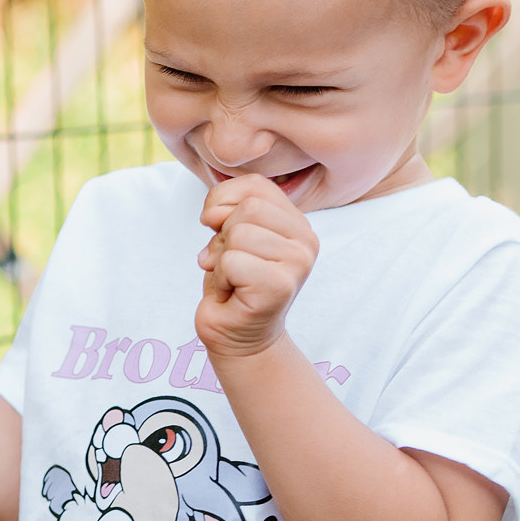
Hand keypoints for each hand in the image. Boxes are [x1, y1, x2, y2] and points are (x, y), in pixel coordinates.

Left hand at [195, 175, 318, 359]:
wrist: (237, 334)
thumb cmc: (233, 283)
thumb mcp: (229, 234)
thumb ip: (228, 209)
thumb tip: (213, 215)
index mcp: (297, 222)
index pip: (254, 186)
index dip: (222, 203)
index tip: (219, 231)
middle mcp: (306, 240)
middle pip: (248, 208)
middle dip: (223, 235)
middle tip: (230, 264)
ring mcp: (298, 263)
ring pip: (238, 233)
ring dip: (221, 259)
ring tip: (233, 280)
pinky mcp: (281, 285)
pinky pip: (231, 261)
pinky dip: (221, 278)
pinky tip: (233, 293)